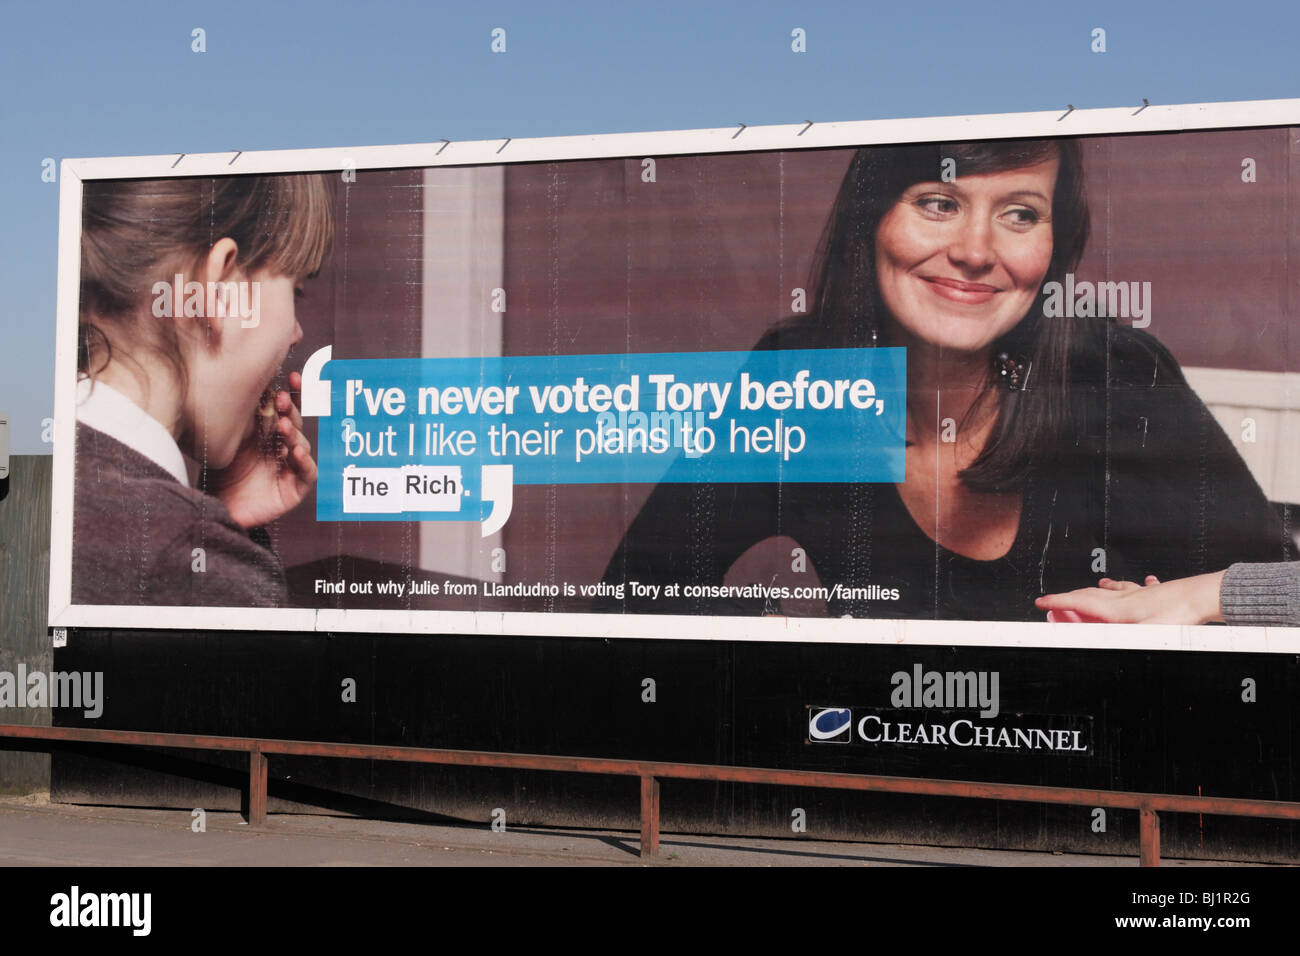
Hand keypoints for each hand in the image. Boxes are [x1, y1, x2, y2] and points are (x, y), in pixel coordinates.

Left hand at [206, 370, 317, 528]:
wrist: (216, 509)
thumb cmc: (219, 476)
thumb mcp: (227, 442)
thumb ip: (239, 419)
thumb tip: (240, 383)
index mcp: (268, 435)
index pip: (284, 411)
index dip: (292, 394)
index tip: (292, 377)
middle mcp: (282, 448)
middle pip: (295, 424)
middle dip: (291, 411)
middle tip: (282, 400)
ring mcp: (290, 468)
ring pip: (302, 445)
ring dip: (294, 434)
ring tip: (283, 426)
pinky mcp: (295, 489)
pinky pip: (308, 473)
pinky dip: (305, 462)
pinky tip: (295, 452)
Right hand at [1035, 572, 1225, 624]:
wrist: (1202, 597)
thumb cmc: (1178, 615)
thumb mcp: (1144, 634)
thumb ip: (1118, 638)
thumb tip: (1095, 643)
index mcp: (1117, 609)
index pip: (1079, 603)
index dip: (1057, 603)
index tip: (1041, 603)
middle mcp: (1125, 598)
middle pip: (1090, 595)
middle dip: (1070, 597)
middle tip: (1057, 602)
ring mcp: (1142, 594)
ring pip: (1115, 589)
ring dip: (1100, 588)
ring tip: (1096, 584)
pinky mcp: (1158, 594)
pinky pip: (1142, 587)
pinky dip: (1135, 586)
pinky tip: (1144, 582)